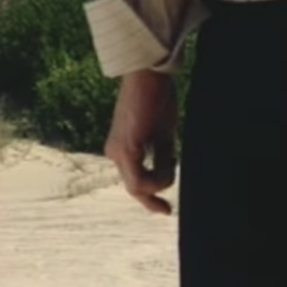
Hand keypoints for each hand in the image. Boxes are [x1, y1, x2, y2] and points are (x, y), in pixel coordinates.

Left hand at [104, 70, 177, 214]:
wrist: (148, 76)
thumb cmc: (156, 98)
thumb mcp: (163, 134)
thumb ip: (162, 157)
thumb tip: (167, 178)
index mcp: (122, 150)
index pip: (134, 182)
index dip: (149, 199)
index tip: (165, 210)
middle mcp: (114, 154)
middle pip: (134, 188)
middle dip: (151, 199)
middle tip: (166, 210)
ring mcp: (117, 153)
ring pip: (137, 186)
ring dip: (160, 181)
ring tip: (172, 156)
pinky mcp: (125, 149)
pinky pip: (138, 180)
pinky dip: (156, 179)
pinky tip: (168, 161)